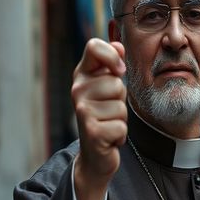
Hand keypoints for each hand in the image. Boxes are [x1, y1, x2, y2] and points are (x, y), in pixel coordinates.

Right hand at [72, 38, 127, 199]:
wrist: (95, 154)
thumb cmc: (104, 115)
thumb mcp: (108, 87)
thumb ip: (113, 65)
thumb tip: (119, 44)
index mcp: (81, 75)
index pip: (94, 46)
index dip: (112, 55)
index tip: (118, 71)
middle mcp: (77, 90)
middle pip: (117, 84)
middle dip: (120, 99)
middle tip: (108, 110)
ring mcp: (82, 111)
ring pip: (121, 106)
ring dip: (121, 118)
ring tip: (108, 123)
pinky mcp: (91, 131)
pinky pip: (121, 126)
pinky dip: (120, 134)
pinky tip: (109, 138)